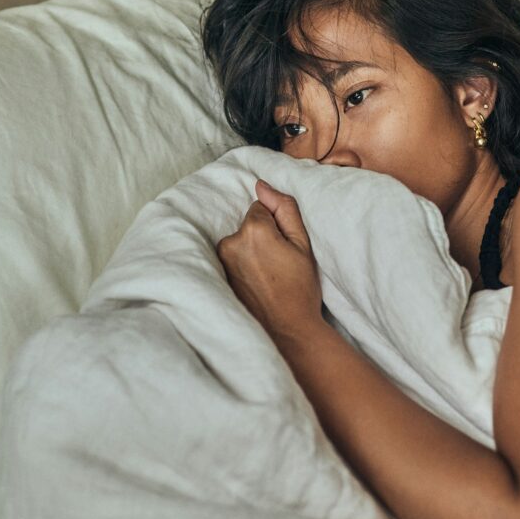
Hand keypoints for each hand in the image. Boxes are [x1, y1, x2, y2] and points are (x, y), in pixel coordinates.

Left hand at [216, 179, 322, 343]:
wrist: (287, 332)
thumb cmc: (299, 289)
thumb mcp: (302, 243)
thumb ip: (284, 208)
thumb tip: (262, 186)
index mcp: (252, 230)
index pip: (260, 208)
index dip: (276, 226)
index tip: (284, 247)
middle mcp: (230, 243)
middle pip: (247, 227)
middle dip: (262, 239)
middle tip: (278, 265)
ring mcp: (221, 263)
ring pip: (239, 244)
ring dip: (251, 253)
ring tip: (268, 277)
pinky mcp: (217, 277)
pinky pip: (231, 261)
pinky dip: (242, 268)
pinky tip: (256, 286)